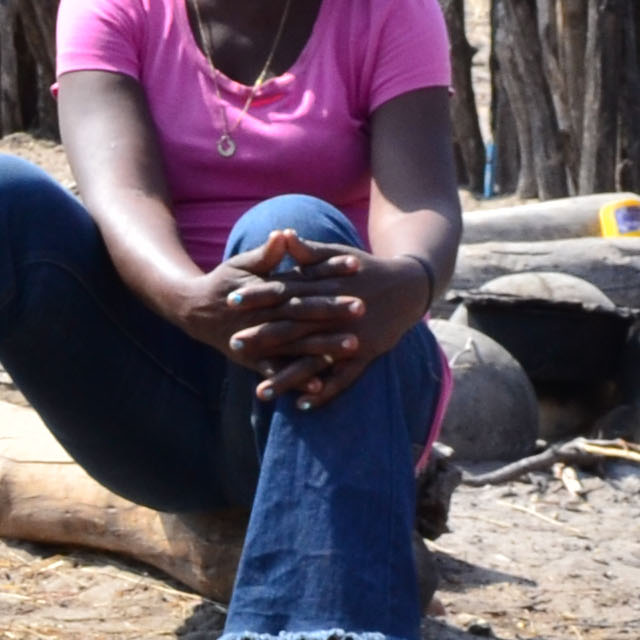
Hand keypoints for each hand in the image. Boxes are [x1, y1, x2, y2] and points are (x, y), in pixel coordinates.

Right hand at [174, 227, 361, 366]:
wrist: (193, 311)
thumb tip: (283, 234)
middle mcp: (264, 315)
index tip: (355, 264)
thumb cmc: (223, 282)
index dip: (328, 270)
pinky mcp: (253, 360)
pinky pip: (278, 372)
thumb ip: (266, 255)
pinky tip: (320, 388)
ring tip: (353, 346)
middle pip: (303, 311)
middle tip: (362, 307)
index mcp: (266, 289)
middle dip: (332, 310)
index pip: (302, 277)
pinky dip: (297, 380)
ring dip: (324, 346)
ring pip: (296, 343)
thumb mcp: (241, 264)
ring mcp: (259, 340)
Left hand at [208, 233, 432, 408]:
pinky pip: (343, 378)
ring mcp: (351, 337)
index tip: (230, 300)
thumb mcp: (337, 256)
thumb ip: (308, 251)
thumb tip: (281, 234)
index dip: (258, 295)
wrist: (409, 286)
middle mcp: (335, 314)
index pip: (284, 290)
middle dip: (263, 336)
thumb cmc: (365, 269)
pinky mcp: (366, 354)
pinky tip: (302, 405)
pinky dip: (325, 391)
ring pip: (313, 360)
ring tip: (261, 393)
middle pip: (293, 326)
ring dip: (287, 377)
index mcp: (325, 288)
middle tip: (232, 344)